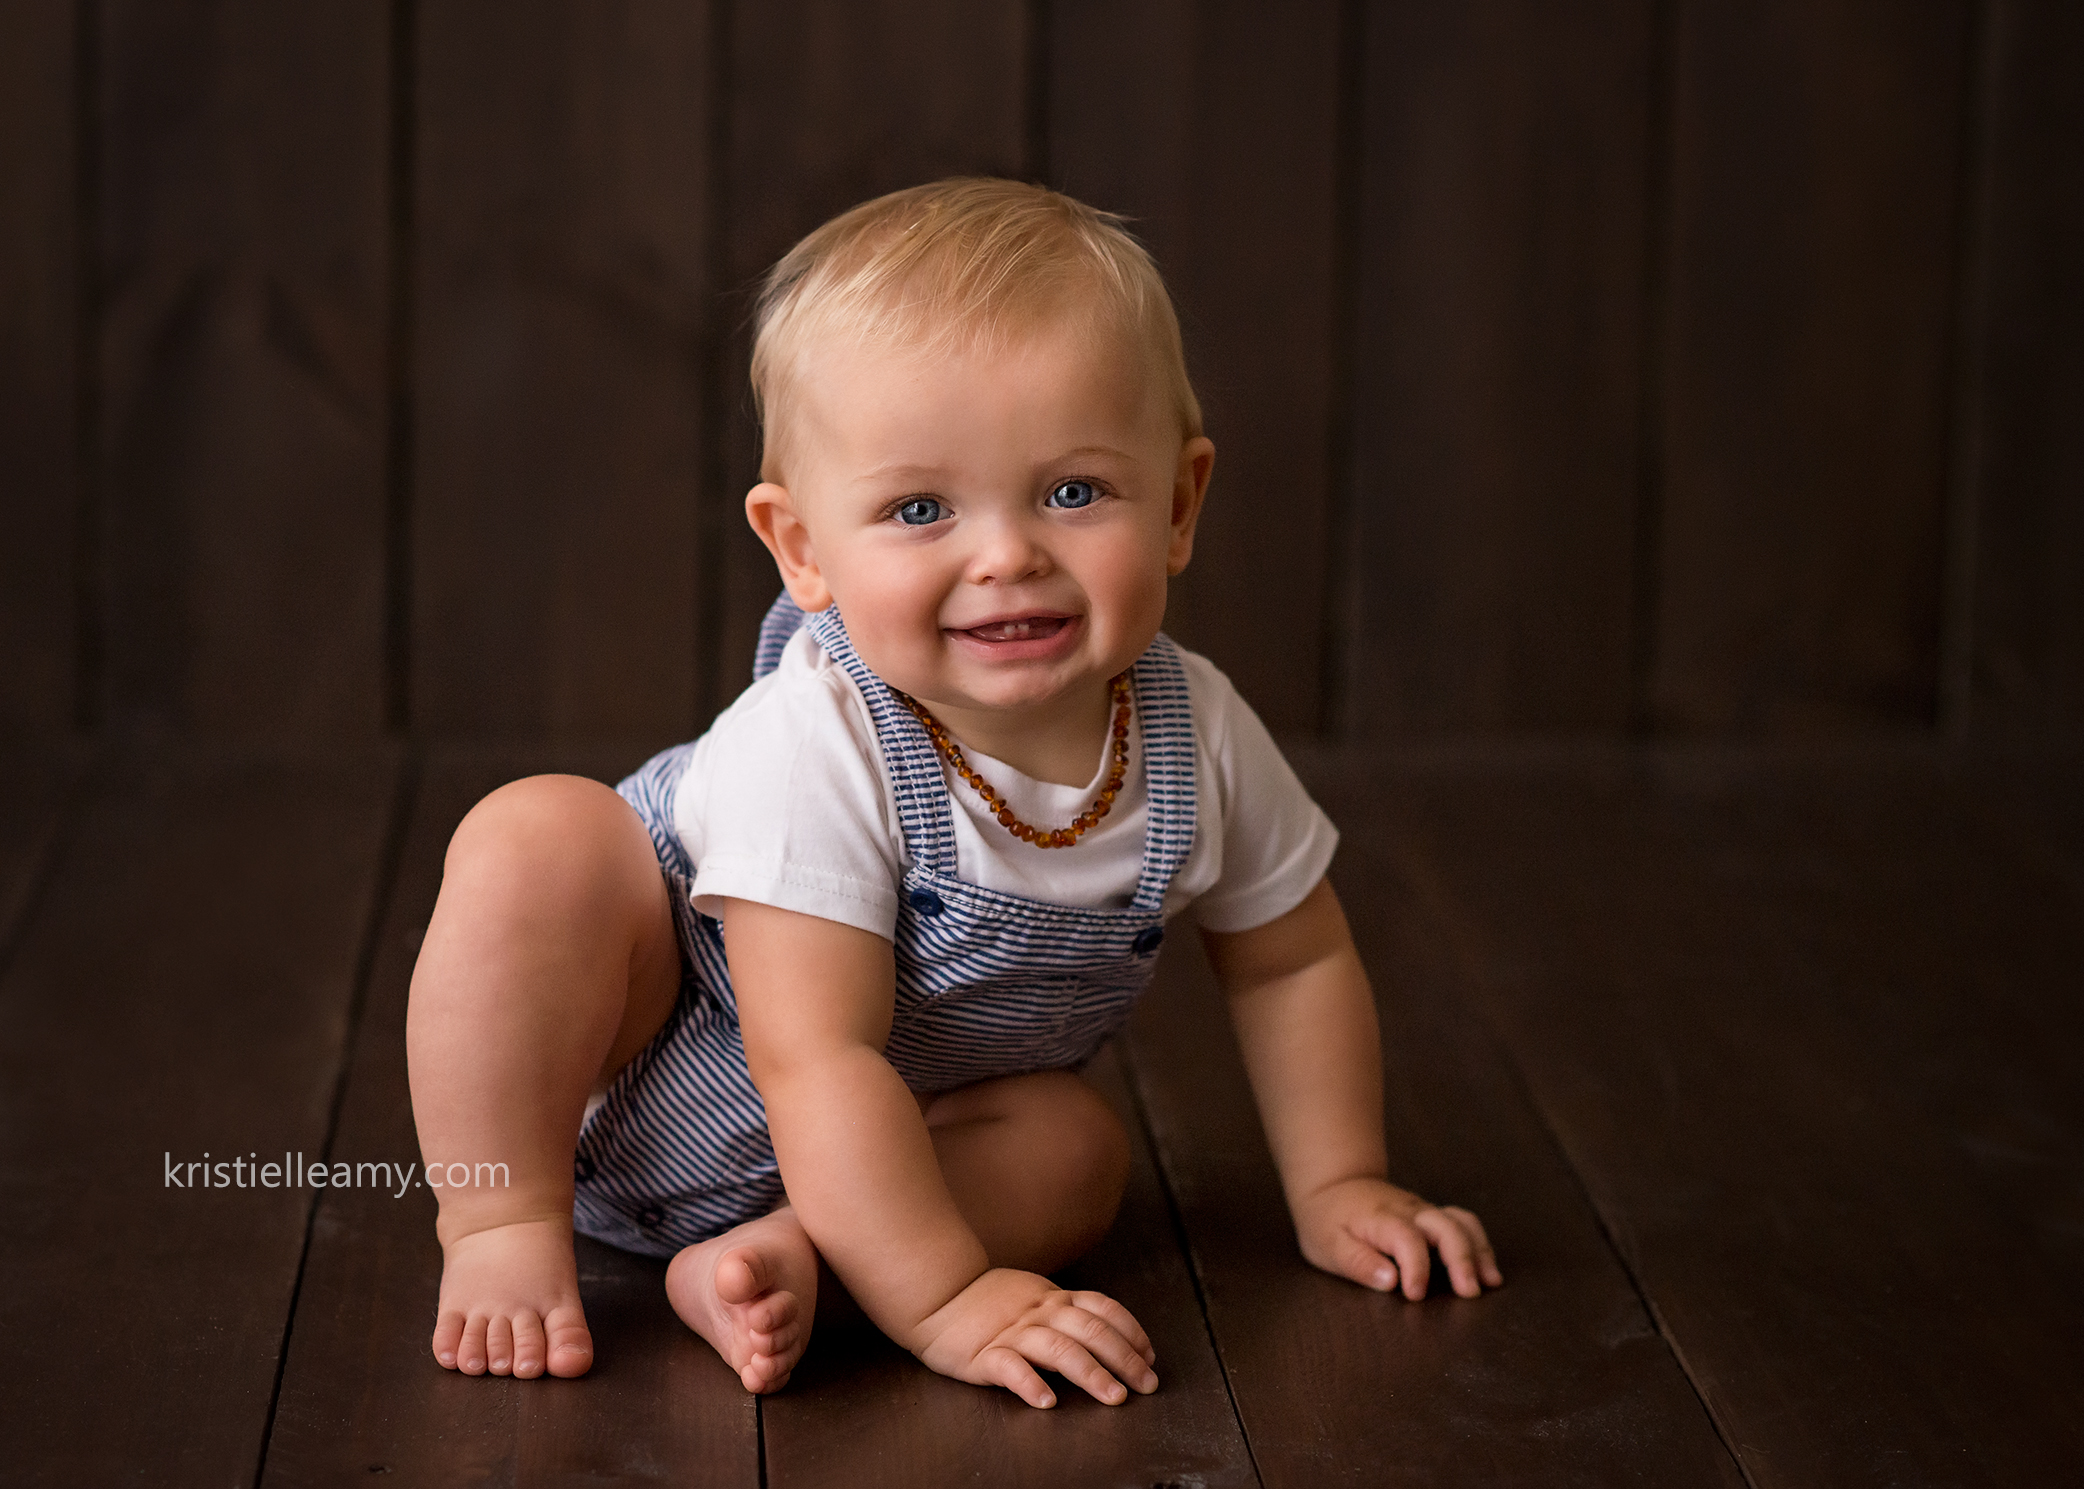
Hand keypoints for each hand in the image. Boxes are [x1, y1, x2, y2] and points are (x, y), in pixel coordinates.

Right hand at [910, 1268, 1158, 1407]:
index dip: (1131, 1332)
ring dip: (1092, 1374)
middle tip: (1147, 1385)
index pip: (1102, 1309)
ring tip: (1114, 1397)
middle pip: (1091, 1331)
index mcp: (1053, 1298)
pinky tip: (1046, 1401)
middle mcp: (1039, 1312)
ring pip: (1059, 1349)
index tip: (1150, 1356)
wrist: (938, 1295)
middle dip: (1125, 1359)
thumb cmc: (988, 1301)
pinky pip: (1010, 1368)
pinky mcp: (984, 1354)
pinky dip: (1030, 1384)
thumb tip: (1106, 1333)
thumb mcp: (1034, 1294)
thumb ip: (1064, 1310)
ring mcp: (1013, 1332)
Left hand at [1295, 1177, 1502, 1299]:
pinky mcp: (1433, 1216)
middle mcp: (1410, 1211)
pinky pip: (1464, 1224)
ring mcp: (1424, 1211)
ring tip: (1490, 1282)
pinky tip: (1488, 1272)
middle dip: (1461, 1258)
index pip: (1406, 1239)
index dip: (1415, 1268)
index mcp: (1382, 1218)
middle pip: (1445, 1226)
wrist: (1333, 1184)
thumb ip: (1358, 1262)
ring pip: (1461, 1222)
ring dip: (1478, 1251)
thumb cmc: (1328, 1220)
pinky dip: (1480, 1245)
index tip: (1415, 1296)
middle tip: (1469, 1292)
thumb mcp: (1328, 1244)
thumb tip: (1390, 1282)